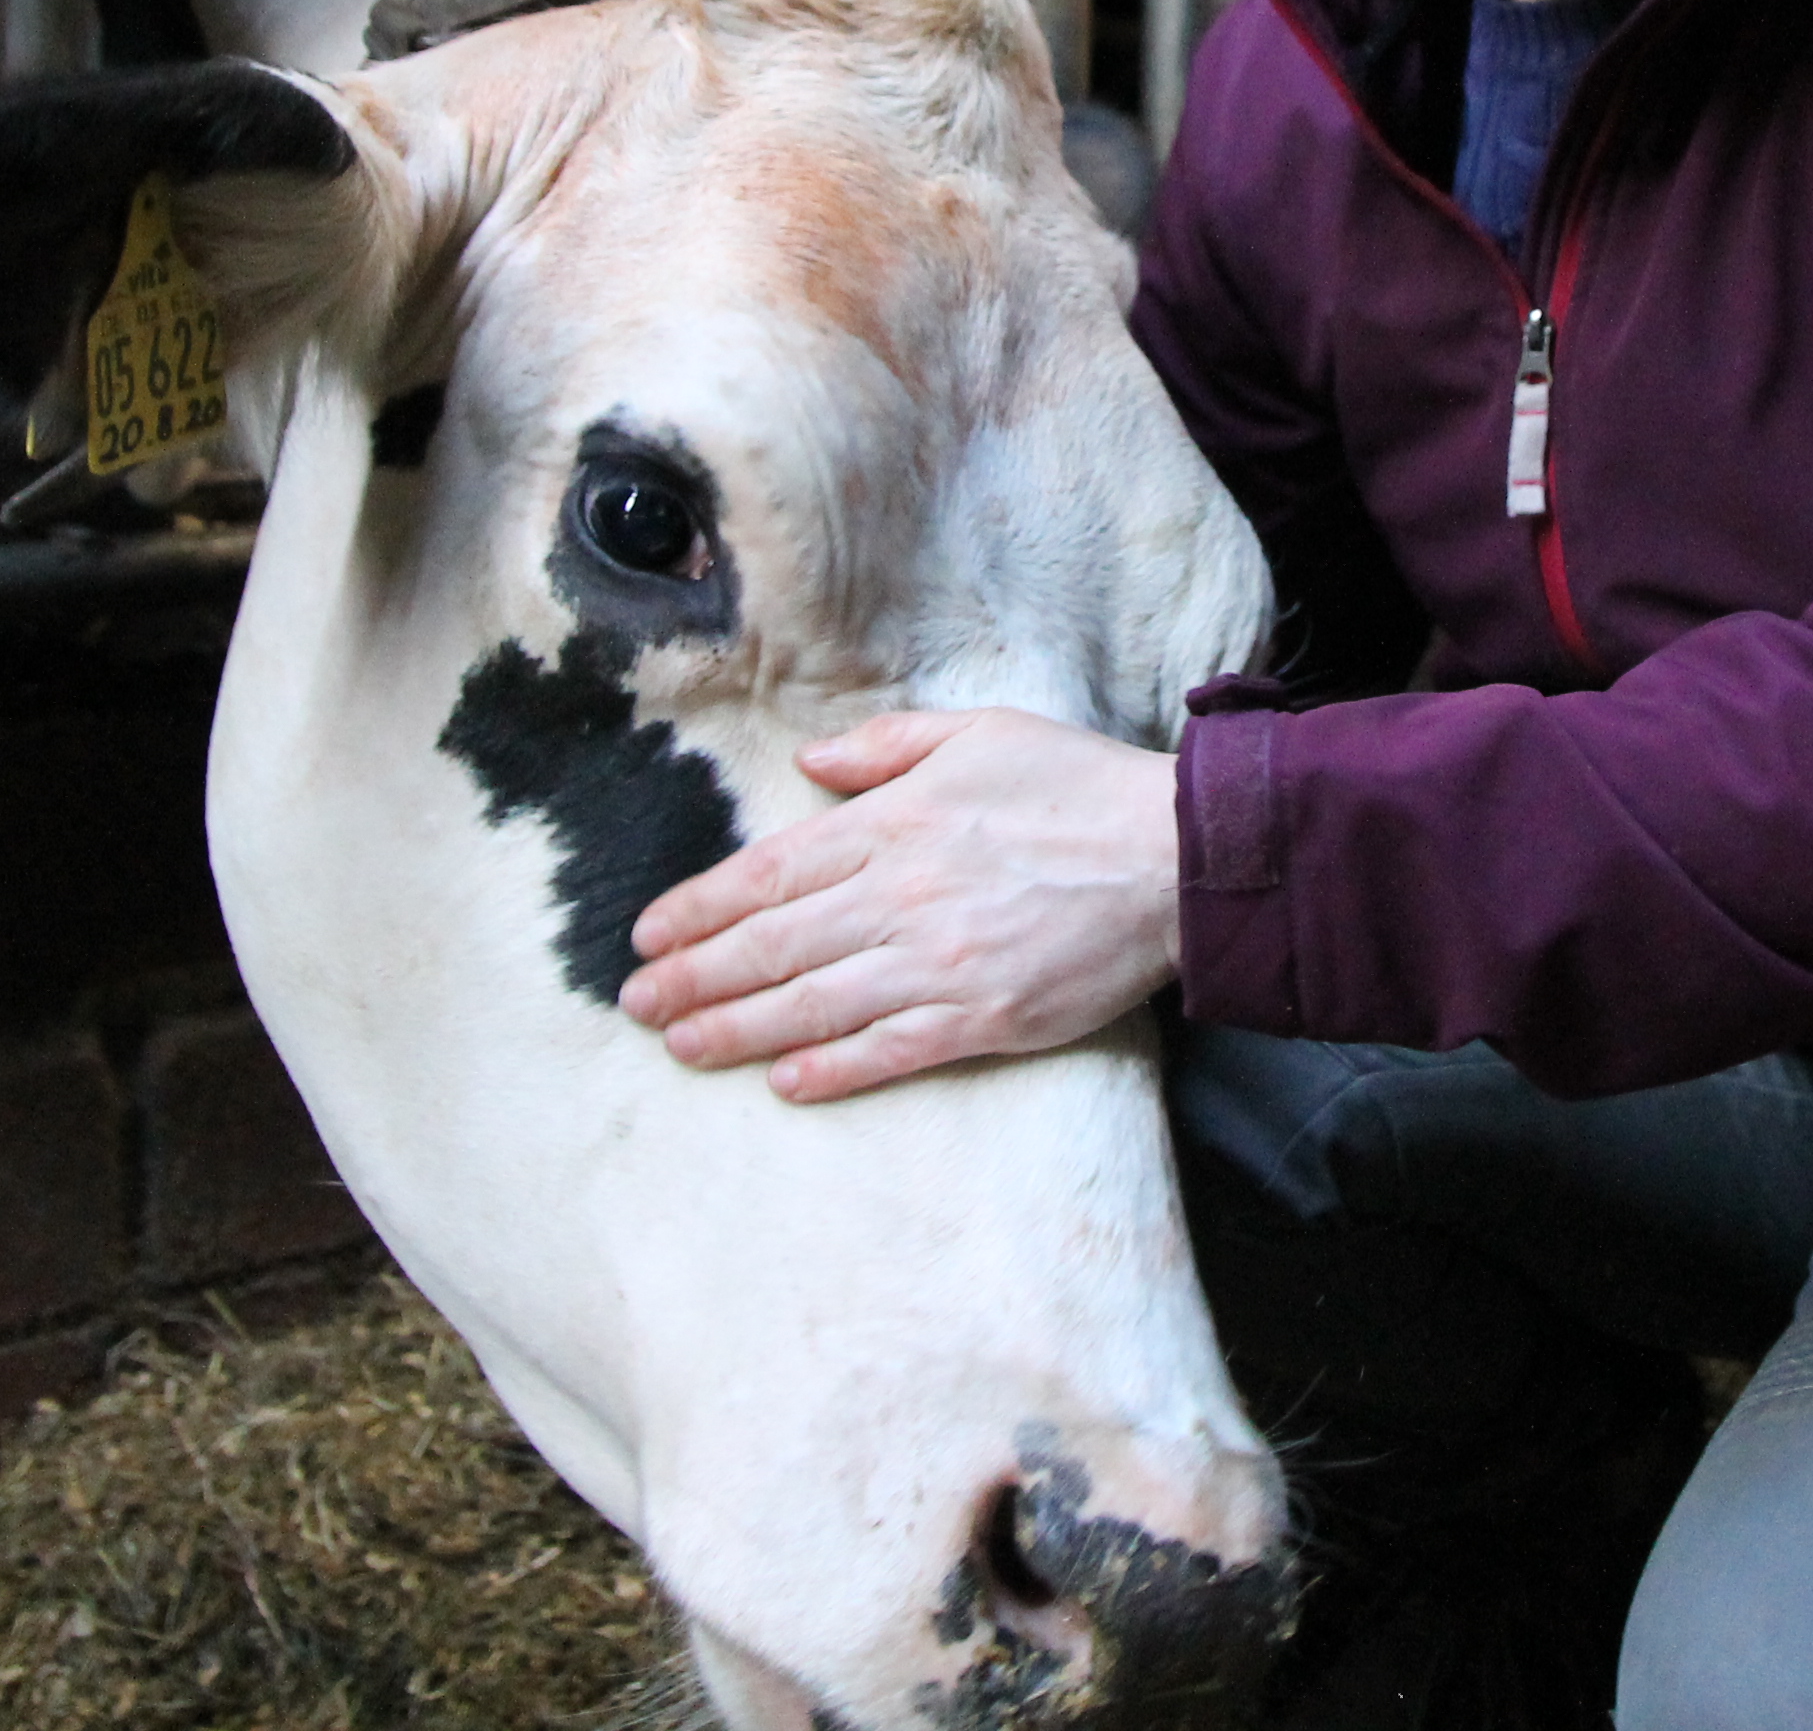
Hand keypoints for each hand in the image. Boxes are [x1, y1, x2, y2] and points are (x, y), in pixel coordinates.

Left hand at [617, 708, 1182, 1101]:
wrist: (1175, 857)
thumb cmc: (1077, 785)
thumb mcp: (979, 732)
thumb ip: (885, 746)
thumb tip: (810, 765)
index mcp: (894, 823)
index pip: (771, 874)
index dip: (701, 908)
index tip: (649, 935)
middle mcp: (903, 896)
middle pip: (775, 945)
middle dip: (696, 976)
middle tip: (637, 1004)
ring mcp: (942, 962)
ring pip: (815, 1003)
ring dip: (738, 1027)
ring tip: (683, 1044)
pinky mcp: (984, 1016)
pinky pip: (889, 1050)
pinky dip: (831, 1067)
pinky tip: (783, 1080)